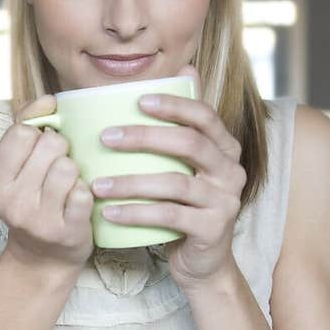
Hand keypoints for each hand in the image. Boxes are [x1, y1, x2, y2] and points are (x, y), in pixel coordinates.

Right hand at [0, 95, 93, 276]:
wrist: (42, 258)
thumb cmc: (32, 202)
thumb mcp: (16, 167)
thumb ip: (27, 124)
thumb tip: (48, 99)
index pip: (22, 132)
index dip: (38, 135)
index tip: (39, 152)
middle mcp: (11, 202)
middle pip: (50, 144)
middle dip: (60, 150)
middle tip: (56, 169)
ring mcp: (38, 219)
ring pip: (68, 166)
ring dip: (74, 171)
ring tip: (67, 185)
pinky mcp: (66, 231)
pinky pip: (84, 191)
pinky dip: (86, 192)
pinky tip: (77, 202)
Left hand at [90, 64, 245, 291]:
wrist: (203, 262)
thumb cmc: (187, 206)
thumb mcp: (187, 166)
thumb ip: (185, 124)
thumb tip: (186, 67)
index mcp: (225, 149)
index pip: (204, 116)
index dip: (173, 105)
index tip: (138, 100)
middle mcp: (231, 171)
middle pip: (188, 144)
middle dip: (144, 138)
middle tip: (106, 138)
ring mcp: (225, 201)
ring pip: (174, 183)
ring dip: (131, 182)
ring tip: (97, 184)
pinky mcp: (212, 229)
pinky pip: (169, 216)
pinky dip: (136, 213)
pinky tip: (109, 212)